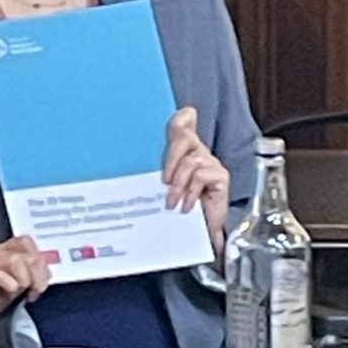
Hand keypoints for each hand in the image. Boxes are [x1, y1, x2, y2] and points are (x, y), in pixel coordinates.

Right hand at [0, 235, 50, 333]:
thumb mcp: (9, 289)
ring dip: (25, 276)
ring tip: (25, 291)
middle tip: (37, 288)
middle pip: (24, 248)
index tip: (44, 280)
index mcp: (1, 254)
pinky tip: (11, 290)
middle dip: (38, 269)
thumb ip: (25, 279)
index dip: (40, 258)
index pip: (26, 242)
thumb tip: (46, 274)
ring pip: (13, 259)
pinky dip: (9, 281)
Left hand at [162, 106, 229, 254]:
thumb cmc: (177, 208)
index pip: (183, 125)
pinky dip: (191, 192)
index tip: (182, 113)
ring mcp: (211, 163)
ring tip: (172, 201)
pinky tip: (185, 206)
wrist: (198, 234)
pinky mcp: (220, 177)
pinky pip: (201, 175)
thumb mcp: (162, 188)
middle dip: (171, 157)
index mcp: (184, 151)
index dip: (181, 117)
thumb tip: (127, 160)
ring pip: (191, 161)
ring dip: (178, 183)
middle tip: (164, 181)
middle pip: (184, 137)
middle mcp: (199, 152)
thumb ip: (155, 173)